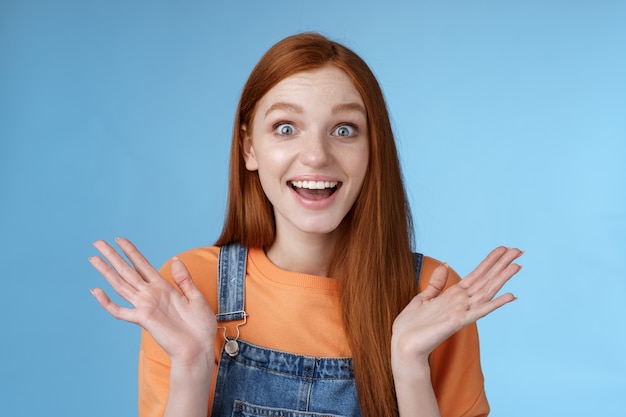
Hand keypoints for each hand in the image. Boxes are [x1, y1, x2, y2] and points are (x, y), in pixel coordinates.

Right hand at [89, 238, 216, 365]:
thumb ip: (184, 279)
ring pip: (121, 285)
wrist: (199, 348)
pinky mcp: (143, 319)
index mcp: (164, 287)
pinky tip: (96, 291)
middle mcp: (151, 294)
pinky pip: (121, 311)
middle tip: (97, 242)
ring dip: (107, 271)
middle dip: (112, 256)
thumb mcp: (196, 297)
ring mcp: (145, 306)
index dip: (131, 252)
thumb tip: (174, 259)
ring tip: (93, 259)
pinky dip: (107, 303)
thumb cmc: (200, 326)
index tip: (119, 239)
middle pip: (127, 271)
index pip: (143, 265)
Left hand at [391, 246, 522, 367]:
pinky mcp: (457, 322)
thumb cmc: (411, 325)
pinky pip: (479, 311)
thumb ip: (436, 283)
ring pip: (486, 291)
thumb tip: (445, 265)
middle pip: (486, 280)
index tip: (503, 248)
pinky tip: (510, 296)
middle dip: (501, 265)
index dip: (490, 261)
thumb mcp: (423, 297)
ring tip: (517, 266)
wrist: (403, 345)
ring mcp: (461, 312)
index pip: (476, 275)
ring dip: (502, 279)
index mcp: (453, 295)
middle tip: (518, 251)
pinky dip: (495, 303)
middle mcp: (461, 302)